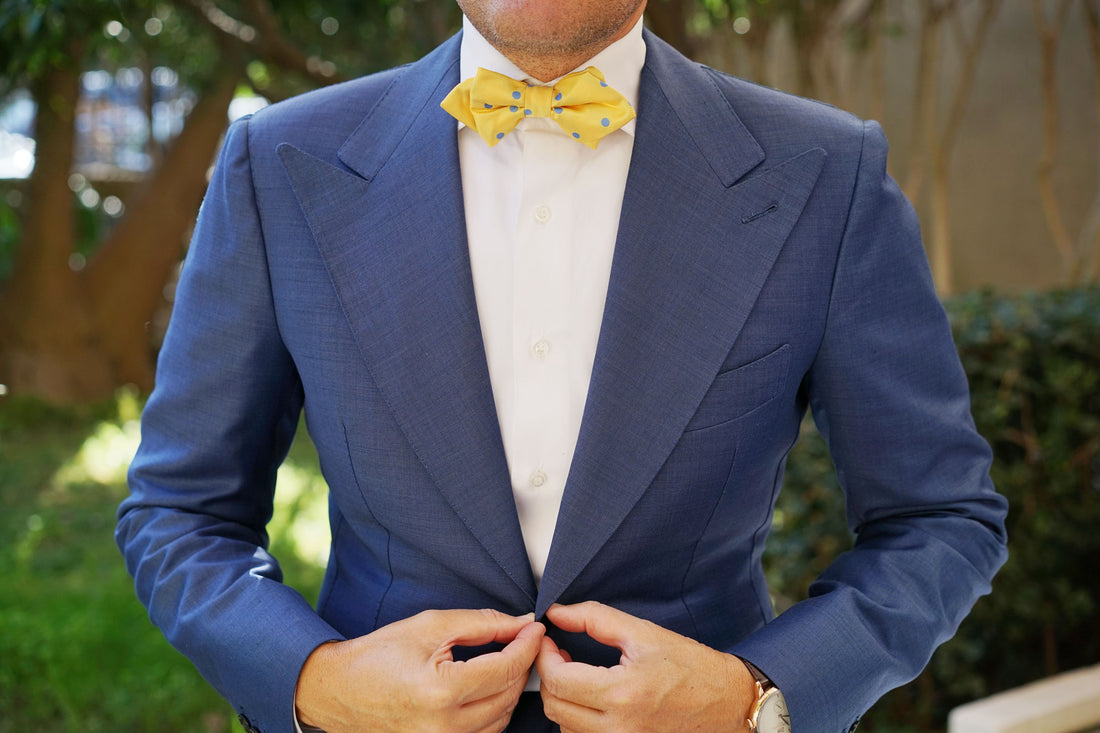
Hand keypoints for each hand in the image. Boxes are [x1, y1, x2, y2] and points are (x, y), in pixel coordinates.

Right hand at [295, 608, 543, 732]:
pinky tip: (489, 689)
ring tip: (506, 662)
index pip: (505, 668)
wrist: (339, 690)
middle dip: (522, 665)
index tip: (535, 628)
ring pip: (501, 720)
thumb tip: (519, 623)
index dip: (526, 645)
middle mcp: (444, 726)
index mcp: (441, 690)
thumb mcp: (431, 626)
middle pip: (508, 696)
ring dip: (510, 690)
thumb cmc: (379, 654)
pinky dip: (494, 712)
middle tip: (523, 641)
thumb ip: (481, 624)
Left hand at [536, 602, 754, 732]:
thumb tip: (557, 613)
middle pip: (555, 707)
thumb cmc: (690, 665)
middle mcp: (619, 729)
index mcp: (622, 694)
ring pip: (564, 727)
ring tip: (577, 675)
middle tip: (561, 654)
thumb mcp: (643, 632)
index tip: (549, 641)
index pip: (558, 680)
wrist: (726, 700)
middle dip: (549, 676)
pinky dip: (577, 719)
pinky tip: (591, 698)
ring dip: (563, 699)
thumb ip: (594, 619)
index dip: (544, 657)